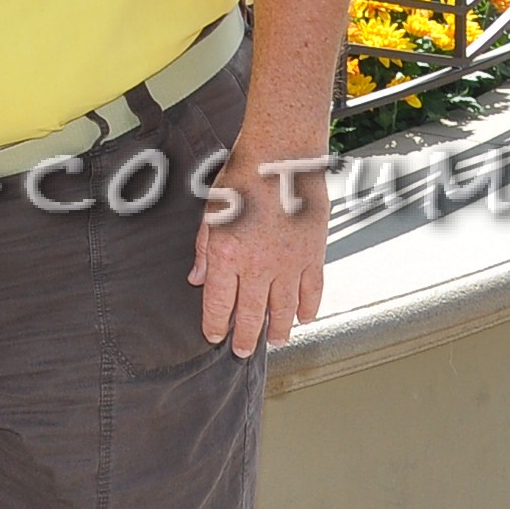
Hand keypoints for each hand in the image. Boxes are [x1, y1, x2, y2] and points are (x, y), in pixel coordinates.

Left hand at [190, 142, 327, 355]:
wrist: (281, 157)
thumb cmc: (242, 178)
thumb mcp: (211, 213)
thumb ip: (204, 250)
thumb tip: (197, 279)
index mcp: (227, 256)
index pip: (219, 304)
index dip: (216, 325)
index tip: (215, 336)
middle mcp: (258, 267)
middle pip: (251, 315)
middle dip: (245, 337)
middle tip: (242, 351)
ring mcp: (288, 264)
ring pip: (284, 310)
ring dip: (278, 330)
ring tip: (274, 341)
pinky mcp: (312, 255)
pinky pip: (312, 292)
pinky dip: (309, 308)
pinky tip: (304, 318)